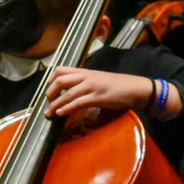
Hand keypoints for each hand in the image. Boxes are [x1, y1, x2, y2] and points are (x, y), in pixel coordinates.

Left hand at [44, 67, 181, 118]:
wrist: (136, 88)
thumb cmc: (118, 86)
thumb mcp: (99, 80)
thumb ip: (85, 84)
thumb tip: (72, 94)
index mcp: (86, 72)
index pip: (61, 69)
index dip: (51, 79)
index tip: (48, 89)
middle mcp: (87, 77)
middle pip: (60, 80)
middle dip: (50, 92)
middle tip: (47, 102)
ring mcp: (92, 86)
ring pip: (67, 93)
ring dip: (55, 104)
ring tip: (48, 113)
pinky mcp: (98, 97)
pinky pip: (78, 102)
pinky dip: (66, 108)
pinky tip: (60, 114)